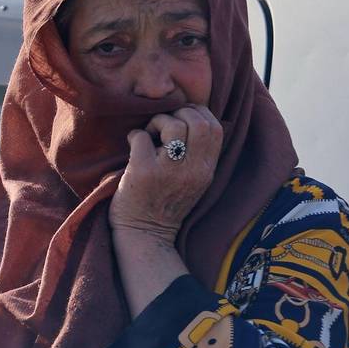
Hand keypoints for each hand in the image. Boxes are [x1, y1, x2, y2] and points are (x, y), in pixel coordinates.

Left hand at [109, 104, 222, 242]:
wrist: (145, 235)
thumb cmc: (166, 203)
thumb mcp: (193, 180)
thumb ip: (197, 154)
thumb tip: (191, 116)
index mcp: (206, 170)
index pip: (215, 128)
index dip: (199, 114)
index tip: (182, 118)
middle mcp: (192, 170)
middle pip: (199, 122)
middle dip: (179, 113)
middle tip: (164, 124)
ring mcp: (168, 171)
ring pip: (173, 125)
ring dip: (157, 121)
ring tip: (150, 135)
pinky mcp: (143, 172)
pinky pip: (141, 136)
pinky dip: (135, 135)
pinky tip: (133, 146)